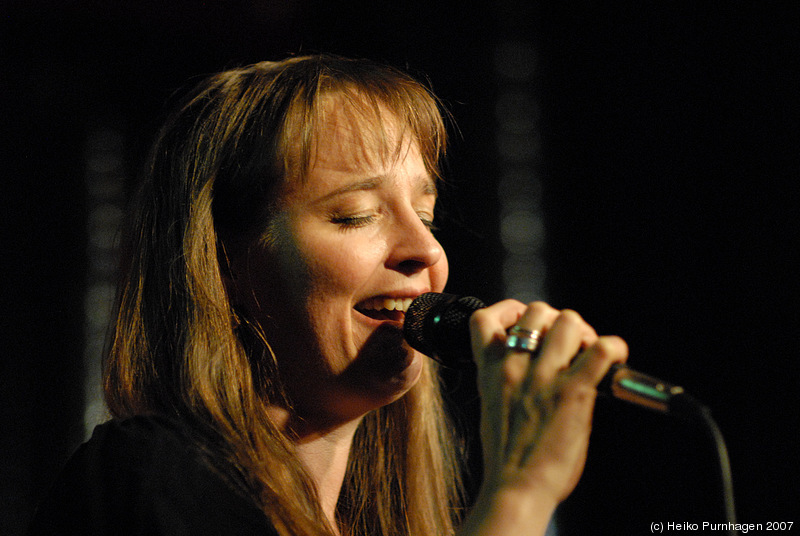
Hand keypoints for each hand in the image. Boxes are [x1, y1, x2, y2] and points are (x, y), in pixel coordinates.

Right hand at [462, 300, 627, 534]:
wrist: (516, 488)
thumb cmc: (507, 456)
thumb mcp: (494, 406)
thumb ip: (508, 379)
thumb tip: (534, 365)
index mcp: (491, 371)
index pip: (485, 319)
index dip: (509, 311)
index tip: (525, 323)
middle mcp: (514, 367)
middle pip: (537, 310)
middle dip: (556, 321)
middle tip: (569, 345)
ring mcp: (543, 377)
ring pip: (568, 321)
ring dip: (583, 333)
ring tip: (588, 353)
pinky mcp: (573, 392)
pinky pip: (601, 351)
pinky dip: (614, 348)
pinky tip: (614, 359)